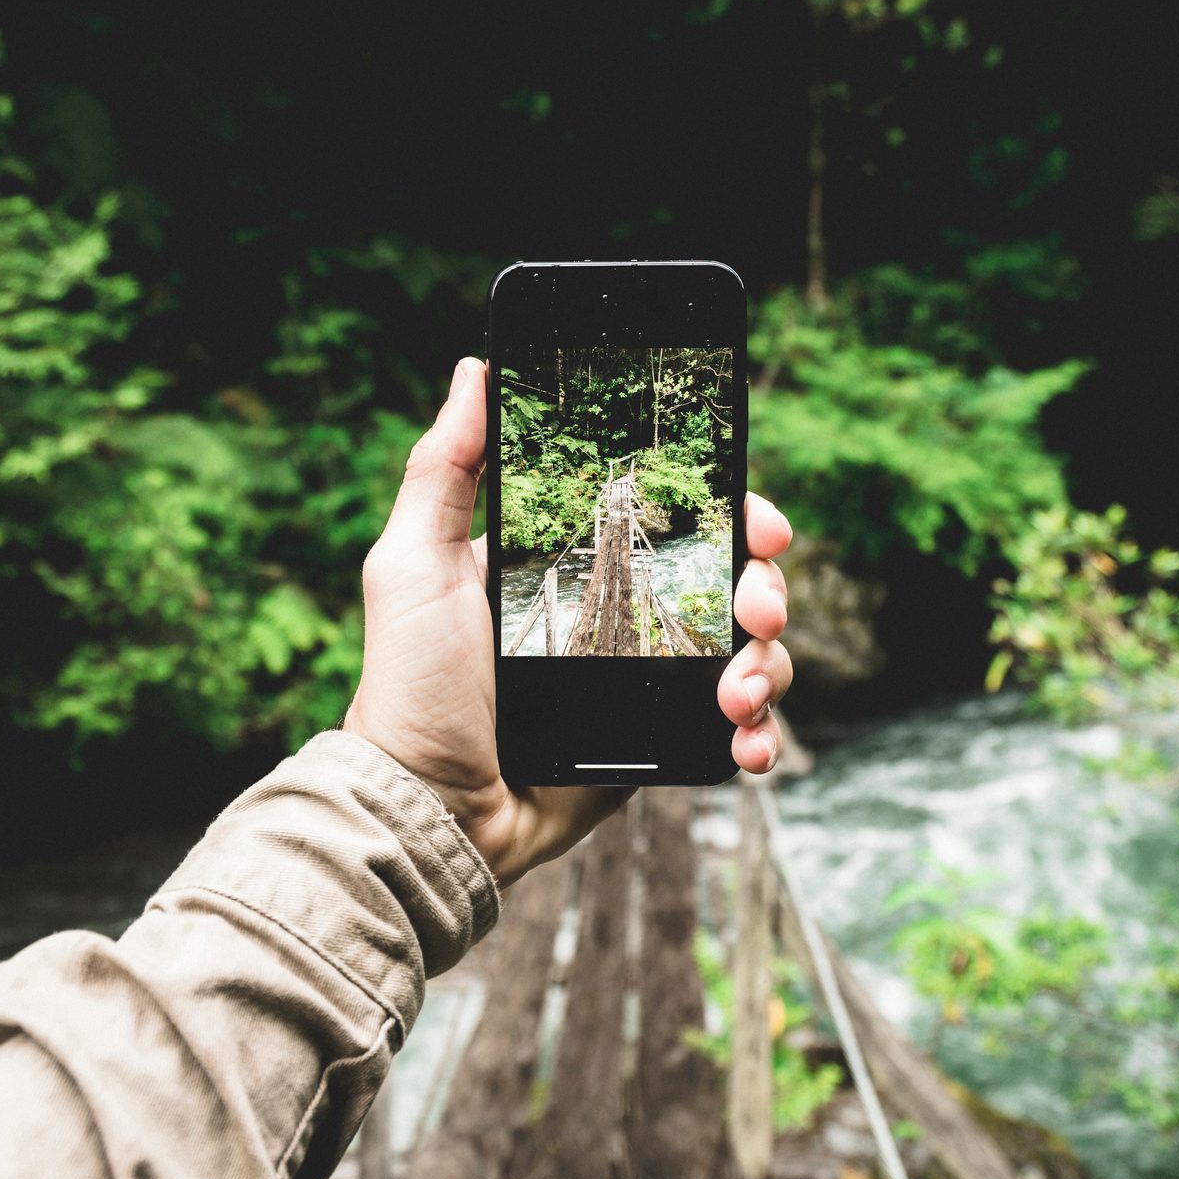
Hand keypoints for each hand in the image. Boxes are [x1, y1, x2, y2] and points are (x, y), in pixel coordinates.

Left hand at [344, 356, 794, 886]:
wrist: (430, 809)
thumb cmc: (411, 687)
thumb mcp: (412, 564)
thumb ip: (445, 469)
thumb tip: (473, 369)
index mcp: (576, 564)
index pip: (675, 517)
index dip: (730, 510)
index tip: (758, 519)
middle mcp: (621, 615)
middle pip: (731, 580)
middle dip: (765, 588)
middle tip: (755, 607)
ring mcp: (647, 682)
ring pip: (751, 652)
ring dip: (768, 665)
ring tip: (738, 693)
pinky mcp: (660, 743)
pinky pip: (738, 727)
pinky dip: (759, 732)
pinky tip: (747, 741)